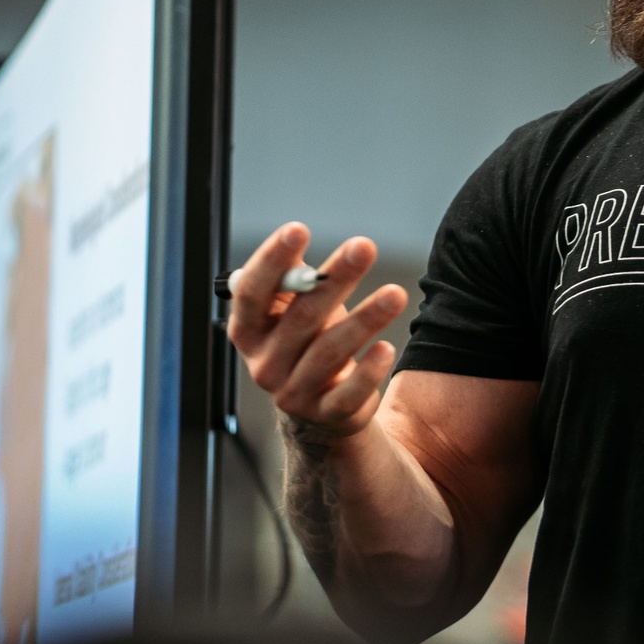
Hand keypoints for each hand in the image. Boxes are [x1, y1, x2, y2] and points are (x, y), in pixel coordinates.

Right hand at [227, 223, 409, 442]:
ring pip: (330, 351)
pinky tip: (386, 348)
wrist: (320, 411)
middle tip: (365, 246)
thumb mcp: (295, 309)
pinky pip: (349, 393)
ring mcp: (292, 393)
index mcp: (247, 331)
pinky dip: (368, 371)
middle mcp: (264, 365)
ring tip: (396, 294)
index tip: (299, 228)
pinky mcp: (326, 415)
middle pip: (301, 316)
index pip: (252, 293)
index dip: (272, 260)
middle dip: (336, 278)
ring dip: (365, 319)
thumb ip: (294, 280)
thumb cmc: (308, 342)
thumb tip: (295, 239)